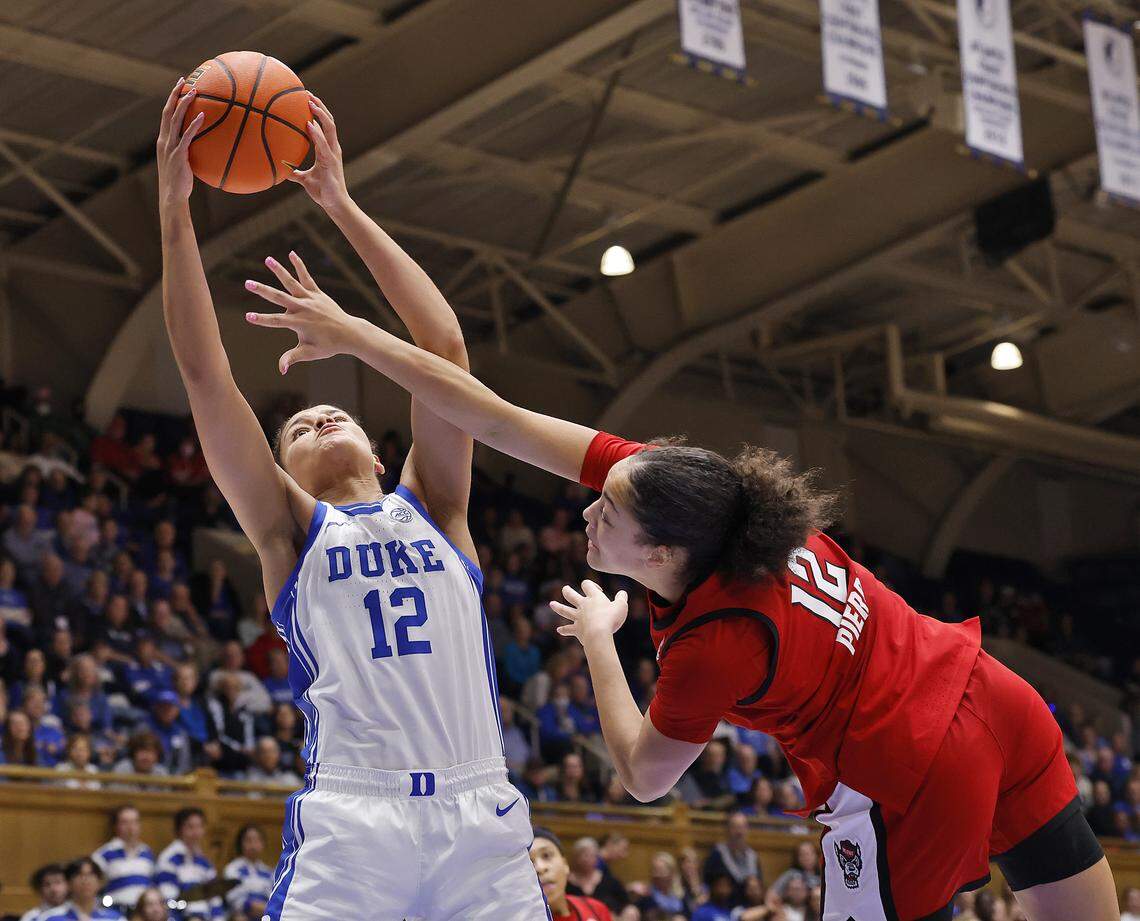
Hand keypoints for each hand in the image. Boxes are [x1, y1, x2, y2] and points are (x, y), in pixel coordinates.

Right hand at [156, 78, 203, 207]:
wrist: (172, 196)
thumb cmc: (179, 183)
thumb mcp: (182, 164)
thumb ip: (187, 153)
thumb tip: (203, 147)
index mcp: (163, 141)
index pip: (166, 115)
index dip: (171, 100)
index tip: (178, 86)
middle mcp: (164, 140)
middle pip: (167, 112)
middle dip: (174, 94)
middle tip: (183, 80)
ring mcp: (170, 147)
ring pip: (175, 120)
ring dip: (184, 104)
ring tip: (194, 92)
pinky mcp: (179, 154)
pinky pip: (186, 136)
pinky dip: (193, 125)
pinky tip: (202, 116)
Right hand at [244, 251, 359, 373]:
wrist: (349, 333)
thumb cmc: (328, 345)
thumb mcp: (310, 353)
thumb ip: (293, 358)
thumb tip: (281, 370)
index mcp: (299, 323)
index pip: (277, 322)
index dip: (262, 320)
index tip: (248, 317)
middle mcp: (303, 308)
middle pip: (279, 298)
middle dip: (262, 291)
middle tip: (247, 283)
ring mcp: (310, 299)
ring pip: (292, 283)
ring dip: (279, 271)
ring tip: (267, 259)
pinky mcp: (317, 293)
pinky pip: (307, 277)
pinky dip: (299, 266)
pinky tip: (291, 254)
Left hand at [284, 93, 348, 209]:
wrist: (334, 204)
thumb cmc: (322, 192)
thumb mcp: (304, 180)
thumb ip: (294, 172)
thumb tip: (281, 169)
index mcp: (327, 150)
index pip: (324, 126)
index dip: (317, 112)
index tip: (307, 100)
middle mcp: (333, 148)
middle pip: (328, 121)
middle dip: (319, 106)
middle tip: (307, 93)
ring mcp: (333, 153)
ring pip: (329, 127)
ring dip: (320, 113)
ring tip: (310, 101)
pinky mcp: (331, 161)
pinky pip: (323, 143)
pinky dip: (316, 132)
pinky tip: (308, 123)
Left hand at [551, 580, 628, 647]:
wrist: (598, 634)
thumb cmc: (611, 618)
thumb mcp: (622, 606)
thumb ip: (622, 598)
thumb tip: (622, 593)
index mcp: (594, 597)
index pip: (587, 584)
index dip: (591, 585)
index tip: (599, 591)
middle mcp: (583, 605)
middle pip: (571, 595)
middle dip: (567, 591)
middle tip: (565, 589)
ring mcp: (578, 617)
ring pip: (565, 610)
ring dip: (558, 607)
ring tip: (551, 604)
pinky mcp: (577, 629)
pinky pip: (568, 629)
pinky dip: (564, 630)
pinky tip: (559, 630)